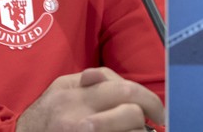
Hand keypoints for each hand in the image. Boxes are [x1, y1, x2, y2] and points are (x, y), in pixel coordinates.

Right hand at [16, 67, 164, 131]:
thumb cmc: (45, 116)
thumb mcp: (60, 88)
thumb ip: (91, 79)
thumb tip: (117, 82)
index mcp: (74, 96)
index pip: (123, 90)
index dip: (149, 100)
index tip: (157, 112)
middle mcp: (79, 121)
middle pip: (131, 114)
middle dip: (145, 118)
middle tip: (152, 123)